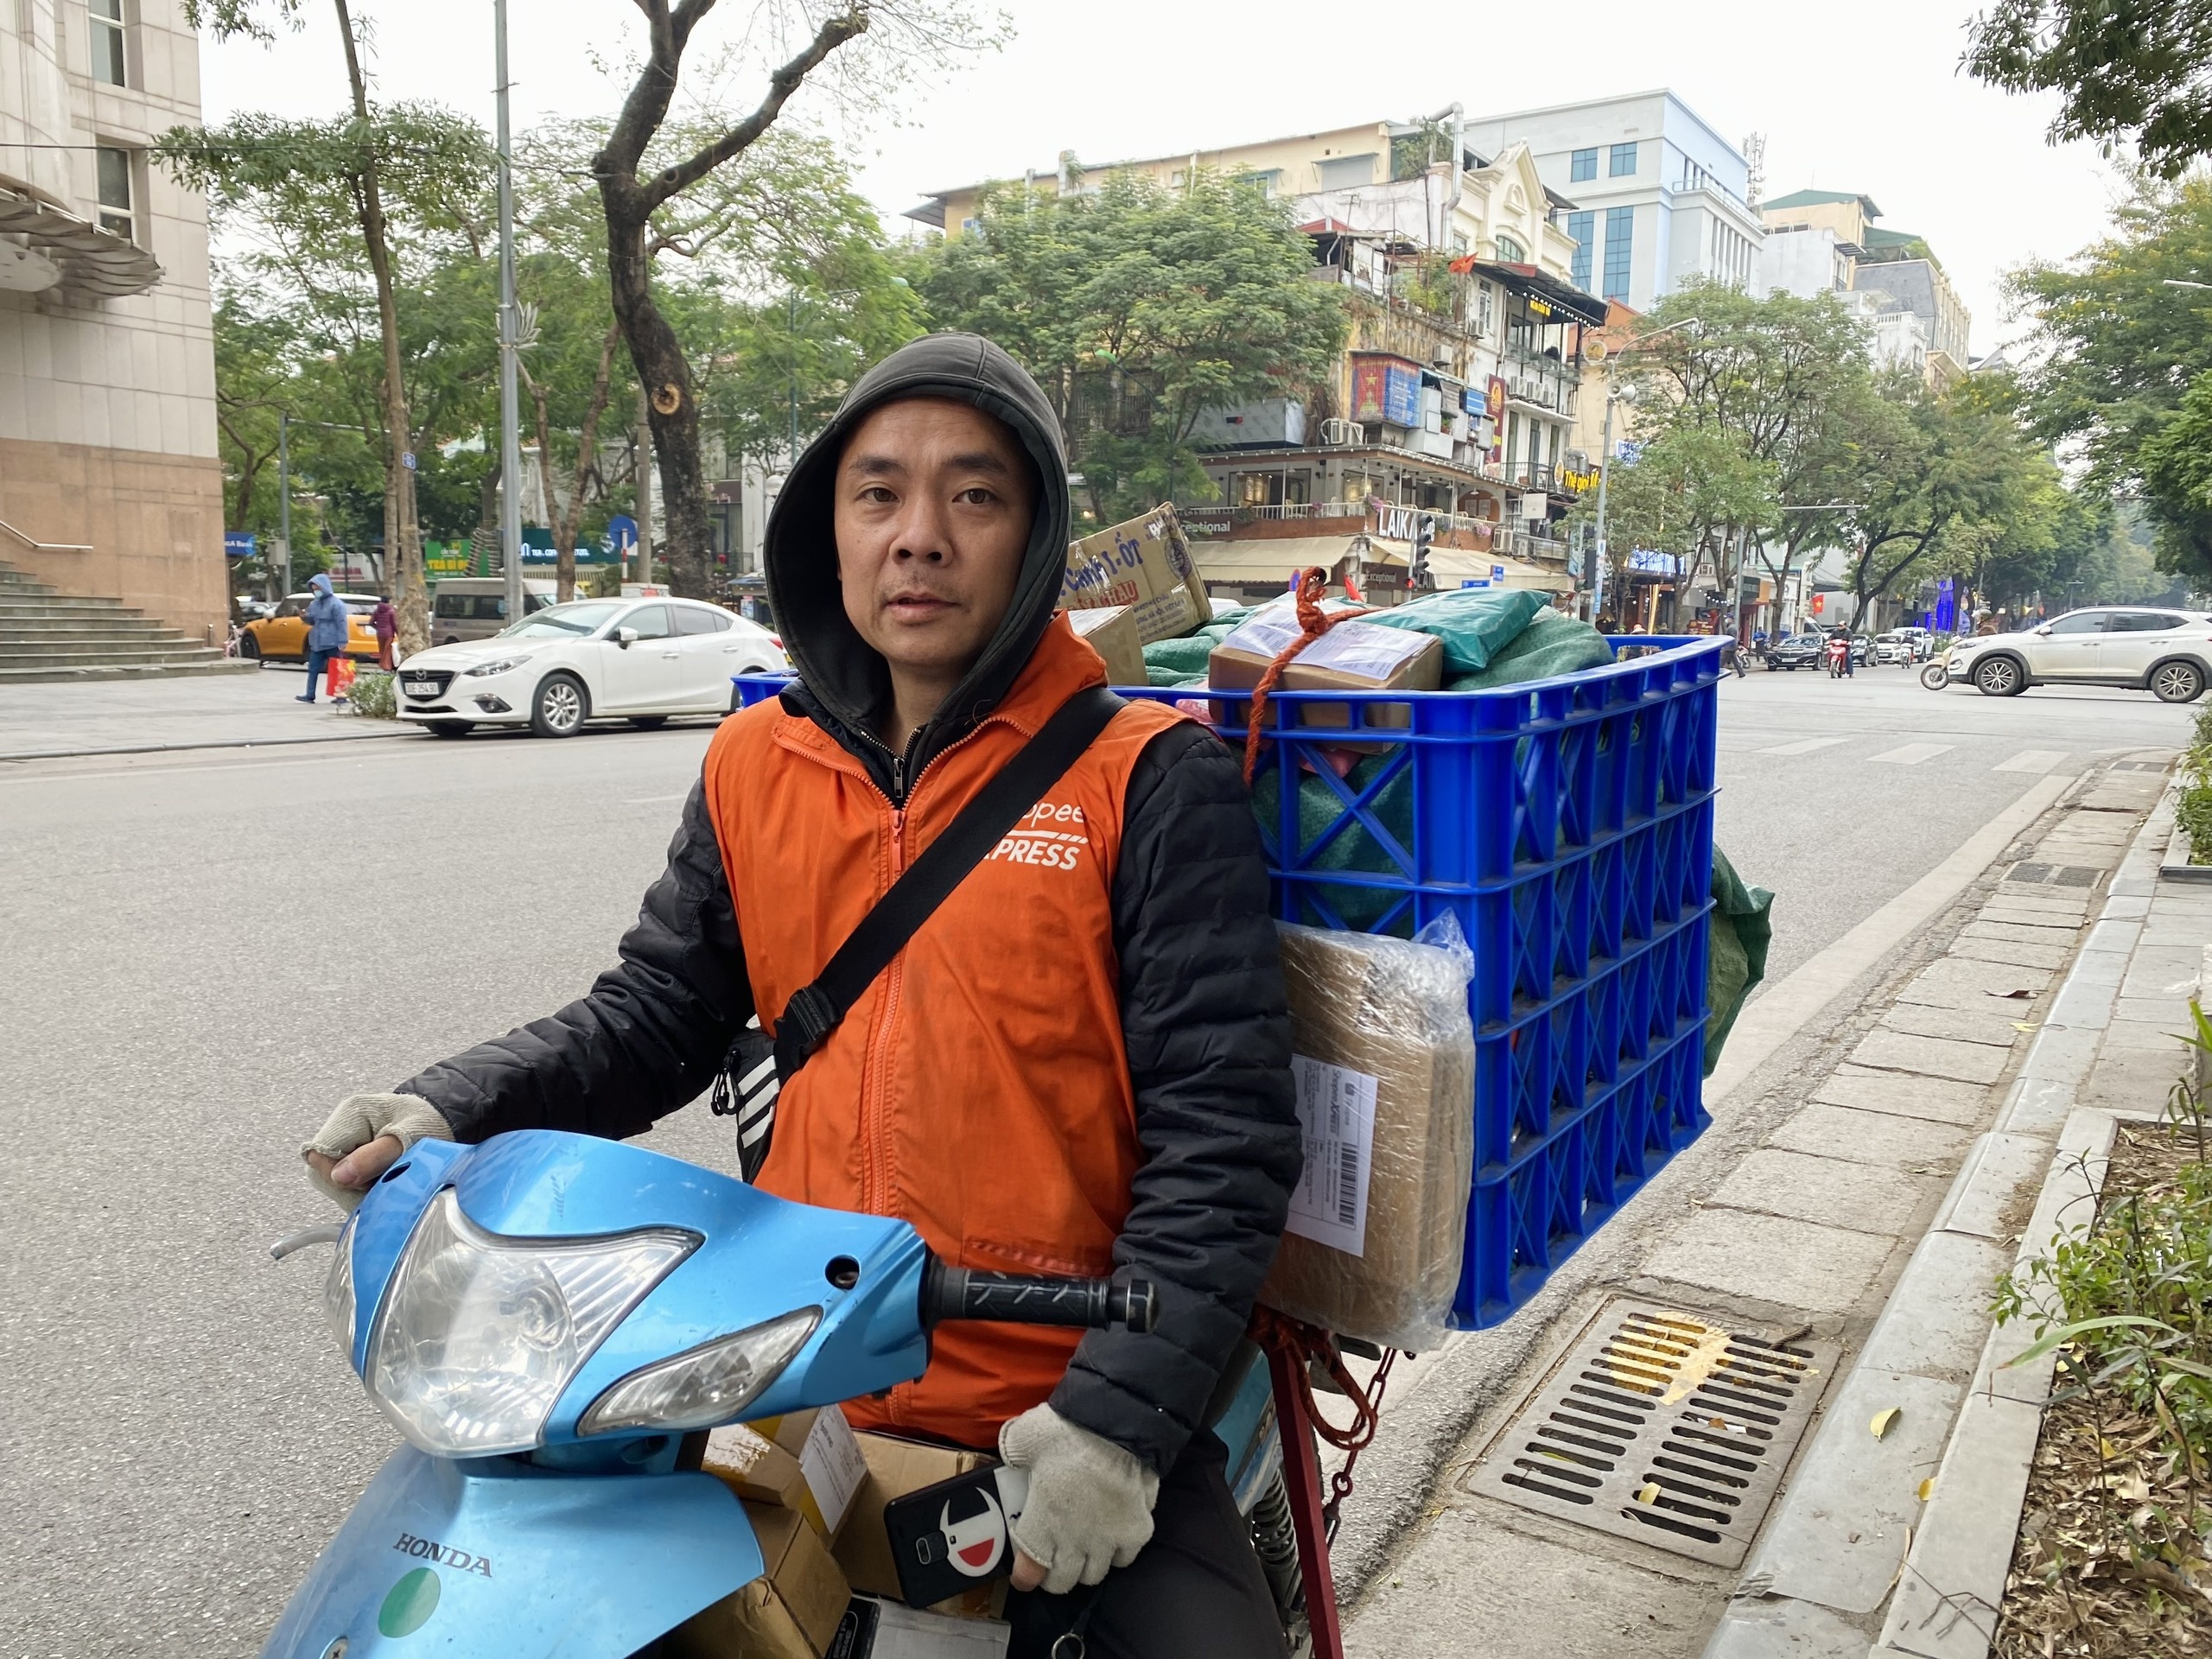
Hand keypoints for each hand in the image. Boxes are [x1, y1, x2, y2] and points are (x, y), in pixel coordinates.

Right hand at [302, 1092, 453, 1209]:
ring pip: (333, 1179)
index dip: (340, 1175)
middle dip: (351, 1185)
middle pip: (322, 1170)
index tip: (368, 1178)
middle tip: (382, 1178)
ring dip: (358, 1188)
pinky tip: (382, 1180)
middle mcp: (342, 1125)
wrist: (444, 1119)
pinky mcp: (351, 1153)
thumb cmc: (430, 1124)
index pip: (320, 1155)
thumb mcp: (407, 1142)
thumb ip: (373, 1158)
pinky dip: (363, 1187)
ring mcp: (345, 1140)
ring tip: (386, 1177)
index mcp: (351, 1113)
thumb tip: (338, 1177)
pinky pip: (345, 1180)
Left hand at [998, 1404, 1159, 1595]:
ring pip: (1095, 1574)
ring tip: (1084, 1551)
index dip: (1025, 1577)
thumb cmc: (1066, 1433)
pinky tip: (1113, 1538)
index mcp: (1042, 1524)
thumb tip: (1010, 1456)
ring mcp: (1108, 1540)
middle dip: (1056, 1576)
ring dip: (1086, 1566)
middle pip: (1064, 1582)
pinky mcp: (1137, 1531)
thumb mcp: (1024, 1437)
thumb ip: (1013, 1452)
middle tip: (1055, 1562)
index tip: (1023, 1574)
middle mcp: (1074, 1542)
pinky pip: (1125, 1558)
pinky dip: (1117, 1553)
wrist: (1117, 1426)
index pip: (1030, 1572)